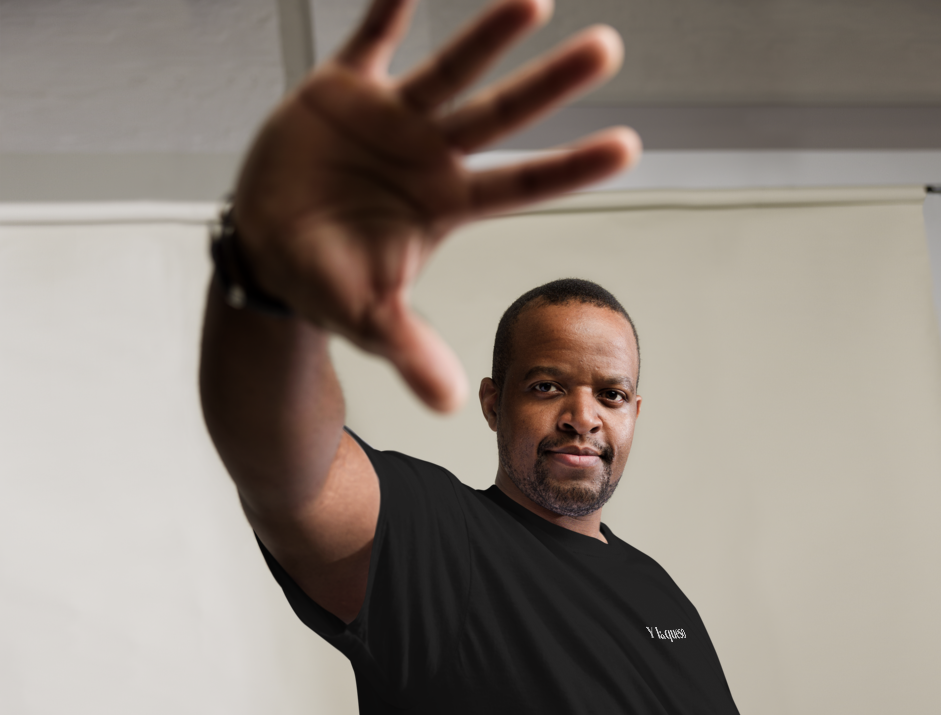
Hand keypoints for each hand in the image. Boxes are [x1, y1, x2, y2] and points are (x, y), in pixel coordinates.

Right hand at [232, 0, 639, 411]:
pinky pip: (369, 39)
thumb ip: (411, 351)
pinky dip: (388, 8)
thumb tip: (450, 402)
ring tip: (534, 0)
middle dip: (550, 85)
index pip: (521, 186)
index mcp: (445, 206)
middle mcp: (428, 156)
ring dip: (488, 35)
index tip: (628, 148)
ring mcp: (389, 120)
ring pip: (449, 69)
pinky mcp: (341, 91)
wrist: (268, 249)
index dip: (571, 168)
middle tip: (608, 51)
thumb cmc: (326, 282)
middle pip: (500, 117)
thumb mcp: (369, 320)